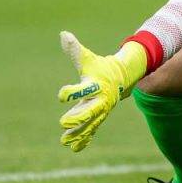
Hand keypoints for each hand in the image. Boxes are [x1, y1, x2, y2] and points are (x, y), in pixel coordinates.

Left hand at [57, 31, 146, 151]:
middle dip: (77, 117)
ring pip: (90, 125)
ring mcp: (100, 111)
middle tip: (63, 122)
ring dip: (78, 133)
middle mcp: (99, 100)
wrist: (120, 79)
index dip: (71, 92)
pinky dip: (84, 140)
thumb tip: (63, 34)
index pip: (83, 89)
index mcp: (94, 85)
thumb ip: (75, 50)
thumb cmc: (100, 68)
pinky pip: (92, 131)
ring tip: (64, 141)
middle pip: (89, 111)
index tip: (61, 95)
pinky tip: (73, 148)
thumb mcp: (88, 59)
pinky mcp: (99, 118)